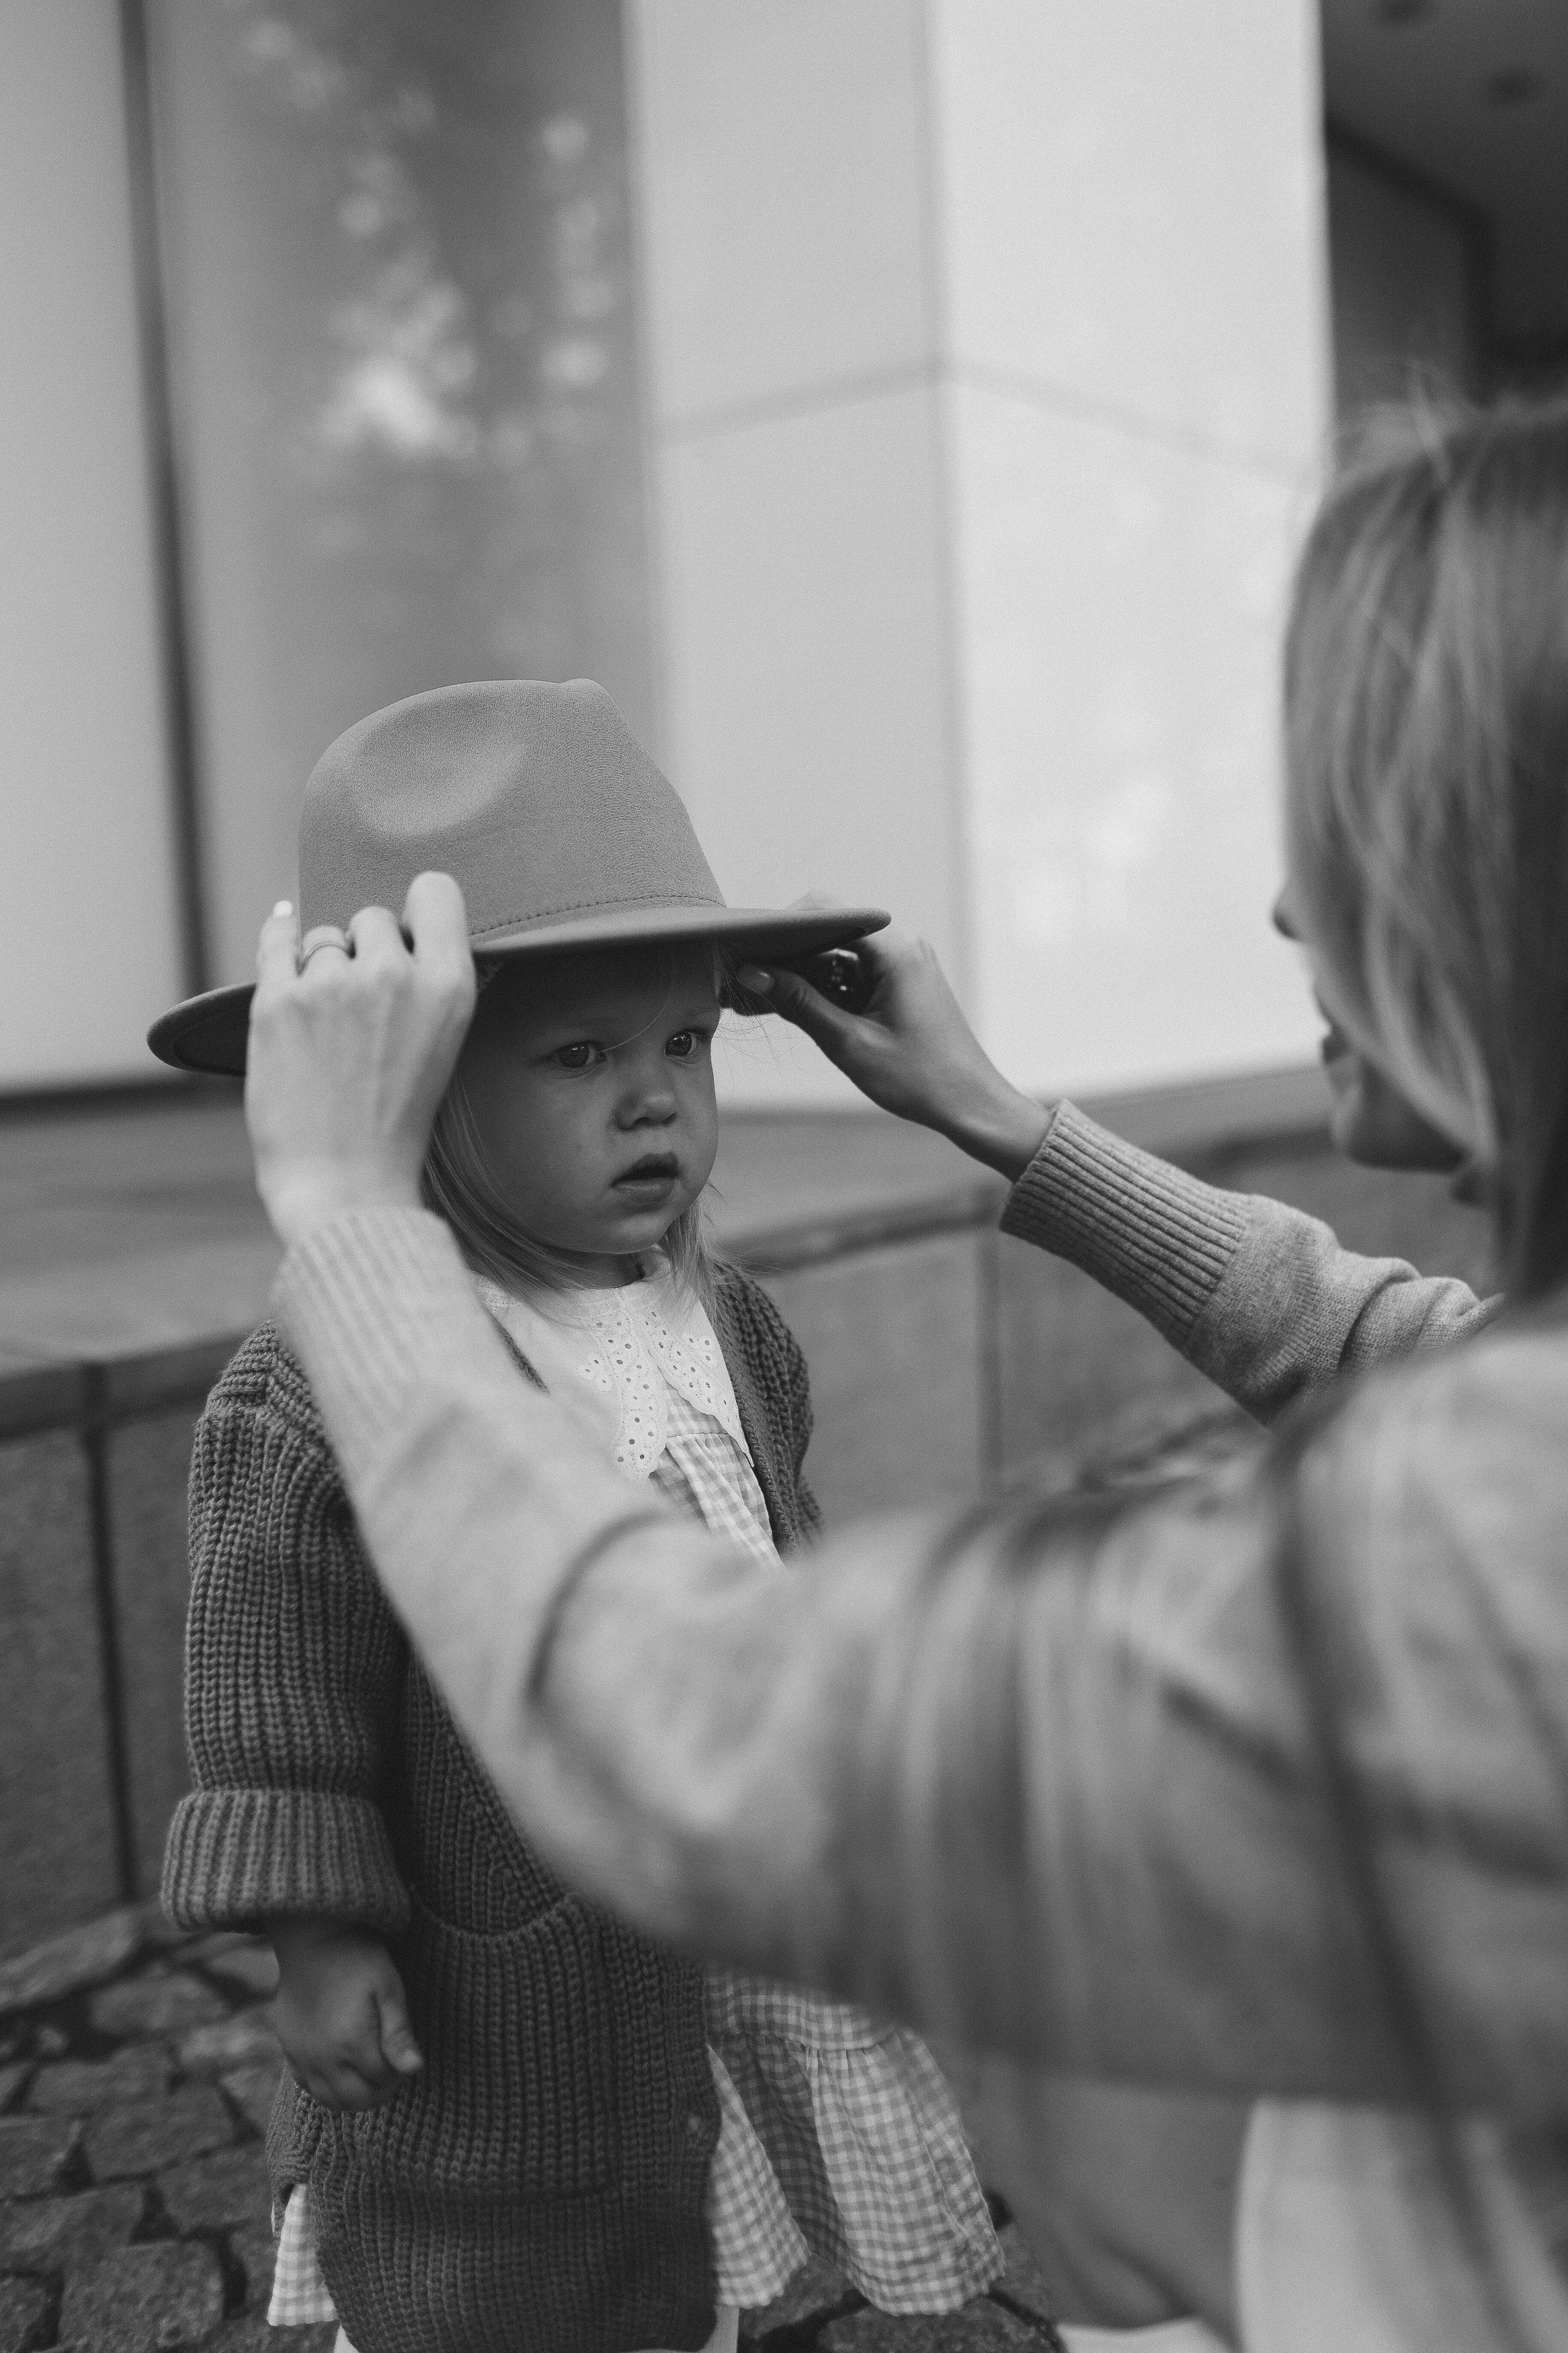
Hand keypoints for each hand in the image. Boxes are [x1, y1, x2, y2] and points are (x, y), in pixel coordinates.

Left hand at [246, 873, 475, 1250]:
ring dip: (321, 968)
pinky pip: (275, 942)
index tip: (406, 933)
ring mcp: (331, 985)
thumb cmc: (393, 1123)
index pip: (436, 892)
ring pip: (321, 939)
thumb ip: (431, 983)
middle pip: (372, 917)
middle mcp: (392, 975)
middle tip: (359, 1006)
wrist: (345, 1183)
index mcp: (448, 986)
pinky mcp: (278, 1001)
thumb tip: (405, 927)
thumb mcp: (442, 1045)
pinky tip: (282, 932)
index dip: (417, 910)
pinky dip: (278, 939)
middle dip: (363, 951)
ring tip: (326, 1026)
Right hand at [269, 1918, 423, 2111]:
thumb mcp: (388, 1989)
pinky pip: (309, 2087)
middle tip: (389, 2067)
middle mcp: (324, 2058)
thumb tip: (416, 2070)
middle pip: (358, 2100)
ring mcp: (303, 2057)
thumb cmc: (358, 1959)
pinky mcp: (289, 2050)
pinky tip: (340, 2067)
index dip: (399, 2072)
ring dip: (355, 2095)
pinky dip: (328, 2088)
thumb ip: (399, 2034)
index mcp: (352, 2043)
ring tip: (368, 2070)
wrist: (312, 1939)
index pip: (383, 2082)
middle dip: (380, 2090)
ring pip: (332, 2101)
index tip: (403, 2054)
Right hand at [738, 926, 1053, 1181]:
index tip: (749, 953)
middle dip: (786, 956)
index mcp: (896, 950)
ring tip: (758, 1001)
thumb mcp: (850, 1042)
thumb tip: (752, 973)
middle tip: (745, 982)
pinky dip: (823, 989)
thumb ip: (799, 1003)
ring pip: (836, 954)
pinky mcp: (899, 982)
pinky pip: (851, 973)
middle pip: (828, 930)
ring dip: (801, 976)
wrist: (970, 1104)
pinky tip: (790, 1009)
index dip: (782, 929)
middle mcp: (901, 946)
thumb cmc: (920, 1078)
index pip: (825, 912)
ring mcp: (902, 963)